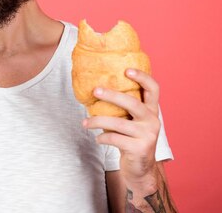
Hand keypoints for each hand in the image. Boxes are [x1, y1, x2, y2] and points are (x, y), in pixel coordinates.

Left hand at [82, 69, 160, 186]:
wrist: (140, 169)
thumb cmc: (130, 140)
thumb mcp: (131, 122)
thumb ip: (122, 109)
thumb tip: (95, 90)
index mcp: (151, 111)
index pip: (153, 89)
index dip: (142, 77)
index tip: (126, 70)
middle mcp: (153, 121)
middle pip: (132, 102)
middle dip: (112, 95)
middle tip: (95, 90)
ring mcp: (148, 135)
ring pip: (118, 123)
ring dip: (97, 121)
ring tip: (84, 122)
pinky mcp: (140, 148)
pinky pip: (114, 138)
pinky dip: (102, 138)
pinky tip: (97, 139)